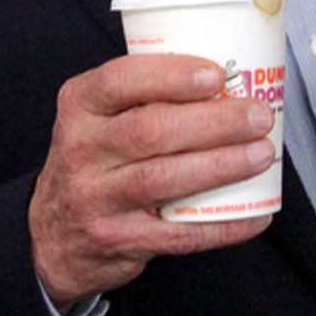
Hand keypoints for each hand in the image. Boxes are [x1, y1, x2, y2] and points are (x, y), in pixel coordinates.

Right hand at [28, 53, 274, 309]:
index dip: (171, 76)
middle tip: (258, 115)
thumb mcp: (96, 117)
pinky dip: (224, 224)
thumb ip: (143, 97)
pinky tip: (256, 212)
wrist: (52, 232)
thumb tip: (228, 79)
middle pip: (151, 130)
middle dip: (213, 122)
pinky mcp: (118, 240)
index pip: (119, 81)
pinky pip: (178, 234)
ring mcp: (97, 198)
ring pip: (164, 179)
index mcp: (79, 105)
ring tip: (262, 153)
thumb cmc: (94, 159)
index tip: (216, 76)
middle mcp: (81, 149)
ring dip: (222, 165)